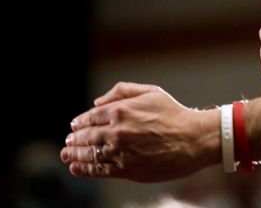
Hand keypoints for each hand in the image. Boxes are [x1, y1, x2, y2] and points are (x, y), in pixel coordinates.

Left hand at [60, 82, 217, 181]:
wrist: (193, 139)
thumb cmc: (174, 114)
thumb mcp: (150, 92)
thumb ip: (121, 91)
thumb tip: (97, 102)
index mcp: (120, 110)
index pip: (91, 117)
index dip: (80, 123)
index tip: (74, 126)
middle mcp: (117, 131)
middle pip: (86, 137)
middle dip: (74, 140)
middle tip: (68, 142)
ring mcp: (121, 152)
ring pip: (90, 154)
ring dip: (74, 155)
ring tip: (67, 155)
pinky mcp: (127, 169)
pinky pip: (100, 170)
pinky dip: (85, 169)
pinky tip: (77, 168)